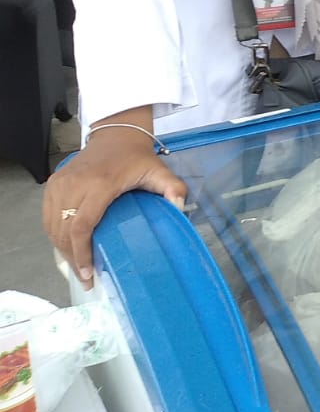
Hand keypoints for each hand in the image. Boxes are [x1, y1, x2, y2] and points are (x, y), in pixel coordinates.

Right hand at [44, 120, 187, 288]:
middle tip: (85, 277)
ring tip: (77, 265)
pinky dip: (55, 235)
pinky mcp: (53, 184)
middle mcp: (75, 184)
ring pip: (53, 226)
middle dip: (72, 258)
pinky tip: (67, 247)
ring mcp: (61, 183)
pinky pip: (48, 216)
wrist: (116, 135)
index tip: (88, 273)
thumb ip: (173, 188)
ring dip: (62, 249)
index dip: (82, 253)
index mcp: (100, 183)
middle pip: (64, 231)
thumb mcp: (159, 171)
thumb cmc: (136, 157)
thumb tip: (179, 209)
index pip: (82, 225)